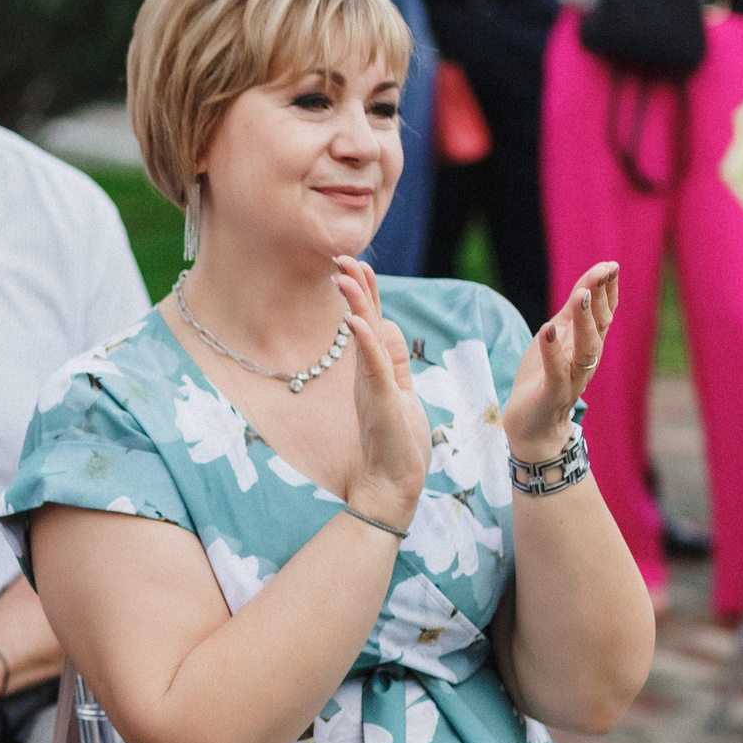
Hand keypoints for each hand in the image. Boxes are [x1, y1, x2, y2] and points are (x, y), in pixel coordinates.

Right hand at [333, 257, 429, 528]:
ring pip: (363, 336)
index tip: (357, 264)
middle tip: (341, 258)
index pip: (372, 321)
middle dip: (355, 287)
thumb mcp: (401, 394)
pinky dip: (365, 342)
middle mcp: (368, 373)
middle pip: (363, 320)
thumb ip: (393, 362)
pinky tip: (359, 321)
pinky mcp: (379, 400)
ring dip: (356, 306)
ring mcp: (371, 386)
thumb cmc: (398, 443)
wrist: (392, 483)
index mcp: (376, 370)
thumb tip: (385, 327)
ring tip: (345, 277)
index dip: (366, 292)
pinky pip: (372, 366)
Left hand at [504, 261, 614, 461]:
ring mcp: (571, 378)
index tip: (610, 265)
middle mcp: (586, 361)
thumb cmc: (543, 378)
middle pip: (600, 327)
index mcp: (587, 345)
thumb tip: (586, 283)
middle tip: (602, 272)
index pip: (603, 315)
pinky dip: (553, 352)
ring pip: (586, 349)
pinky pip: (557, 372)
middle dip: (601, 299)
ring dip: (584, 322)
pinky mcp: (552, 394)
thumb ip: (569, 316)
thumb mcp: (555, 340)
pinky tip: (547, 331)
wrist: (532, 426)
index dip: (607, 291)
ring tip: (580, 295)